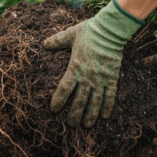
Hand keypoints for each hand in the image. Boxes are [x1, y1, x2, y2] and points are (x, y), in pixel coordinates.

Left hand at [43, 0, 142, 126]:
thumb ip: (57, 41)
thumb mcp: (70, 35)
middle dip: (74, 114)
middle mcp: (87, 77)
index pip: (64, 89)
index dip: (59, 101)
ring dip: (90, 115)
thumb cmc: (89, 32)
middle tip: (71, 125)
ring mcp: (101, 79)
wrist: (110, 30)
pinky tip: (105, 116)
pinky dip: (107, 107)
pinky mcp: (112, 78)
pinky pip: (110, 96)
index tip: (54, 110)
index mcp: (75, 68)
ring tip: (87, 126)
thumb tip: (44, 44)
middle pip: (79, 101)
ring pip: (95, 102)